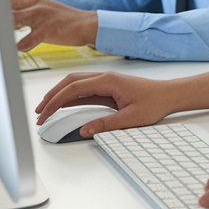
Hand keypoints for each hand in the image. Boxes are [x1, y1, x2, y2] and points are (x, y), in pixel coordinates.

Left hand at [10, 0, 97, 50]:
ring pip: (11, 23)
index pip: (6, 0)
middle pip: (5, 10)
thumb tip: (4, 20)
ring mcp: (40, 18)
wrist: (87, 24)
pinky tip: (25, 47)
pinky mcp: (45, 31)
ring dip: (6, 34)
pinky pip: (24, 43)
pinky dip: (22, 47)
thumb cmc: (63, 19)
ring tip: (5, 41)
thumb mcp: (44, 8)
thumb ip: (24, 11)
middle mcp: (34, 6)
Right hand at [34, 71, 173, 134]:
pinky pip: (84, 90)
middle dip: (51, 96)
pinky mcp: (107, 88)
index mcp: (107, 81)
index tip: (45, 113)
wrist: (169, 95)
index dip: (56, 101)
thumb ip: (106, 125)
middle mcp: (104, 77)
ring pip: (74, 84)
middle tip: (39, 112)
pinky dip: (70, 98)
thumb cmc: (155, 102)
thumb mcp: (131, 119)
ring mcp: (105, 81)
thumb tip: (85, 130)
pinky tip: (63, 107)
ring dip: (59, 95)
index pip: (74, 88)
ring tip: (46, 109)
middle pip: (69, 82)